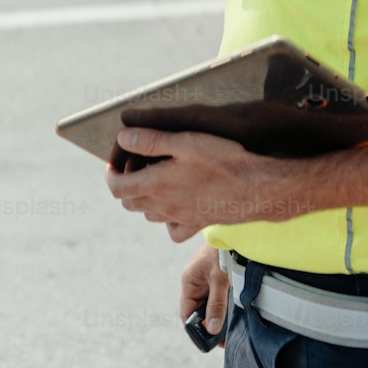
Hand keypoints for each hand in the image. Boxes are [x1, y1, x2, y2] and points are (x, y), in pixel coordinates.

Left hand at [104, 127, 278, 243]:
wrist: (255, 188)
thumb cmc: (222, 160)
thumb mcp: (185, 141)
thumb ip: (151, 140)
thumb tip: (123, 138)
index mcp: (155, 185)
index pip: (117, 187)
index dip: (111, 173)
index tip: (114, 161)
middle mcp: (163, 206)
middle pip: (130, 201)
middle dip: (126, 183)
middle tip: (135, 164)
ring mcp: (179, 218)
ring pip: (149, 214)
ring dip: (144, 197)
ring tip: (155, 177)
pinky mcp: (196, 224)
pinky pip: (173, 229)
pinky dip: (167, 219)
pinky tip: (177, 203)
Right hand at [180, 242, 230, 341]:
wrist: (233, 231)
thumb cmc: (222, 251)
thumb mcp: (219, 279)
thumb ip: (216, 304)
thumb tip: (212, 329)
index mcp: (189, 283)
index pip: (187, 315)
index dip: (195, 330)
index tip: (208, 342)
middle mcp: (195, 284)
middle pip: (198, 313)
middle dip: (209, 326)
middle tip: (223, 340)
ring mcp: (205, 281)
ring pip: (208, 307)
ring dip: (217, 318)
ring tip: (230, 331)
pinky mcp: (217, 279)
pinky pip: (217, 299)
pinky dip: (223, 308)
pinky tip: (234, 316)